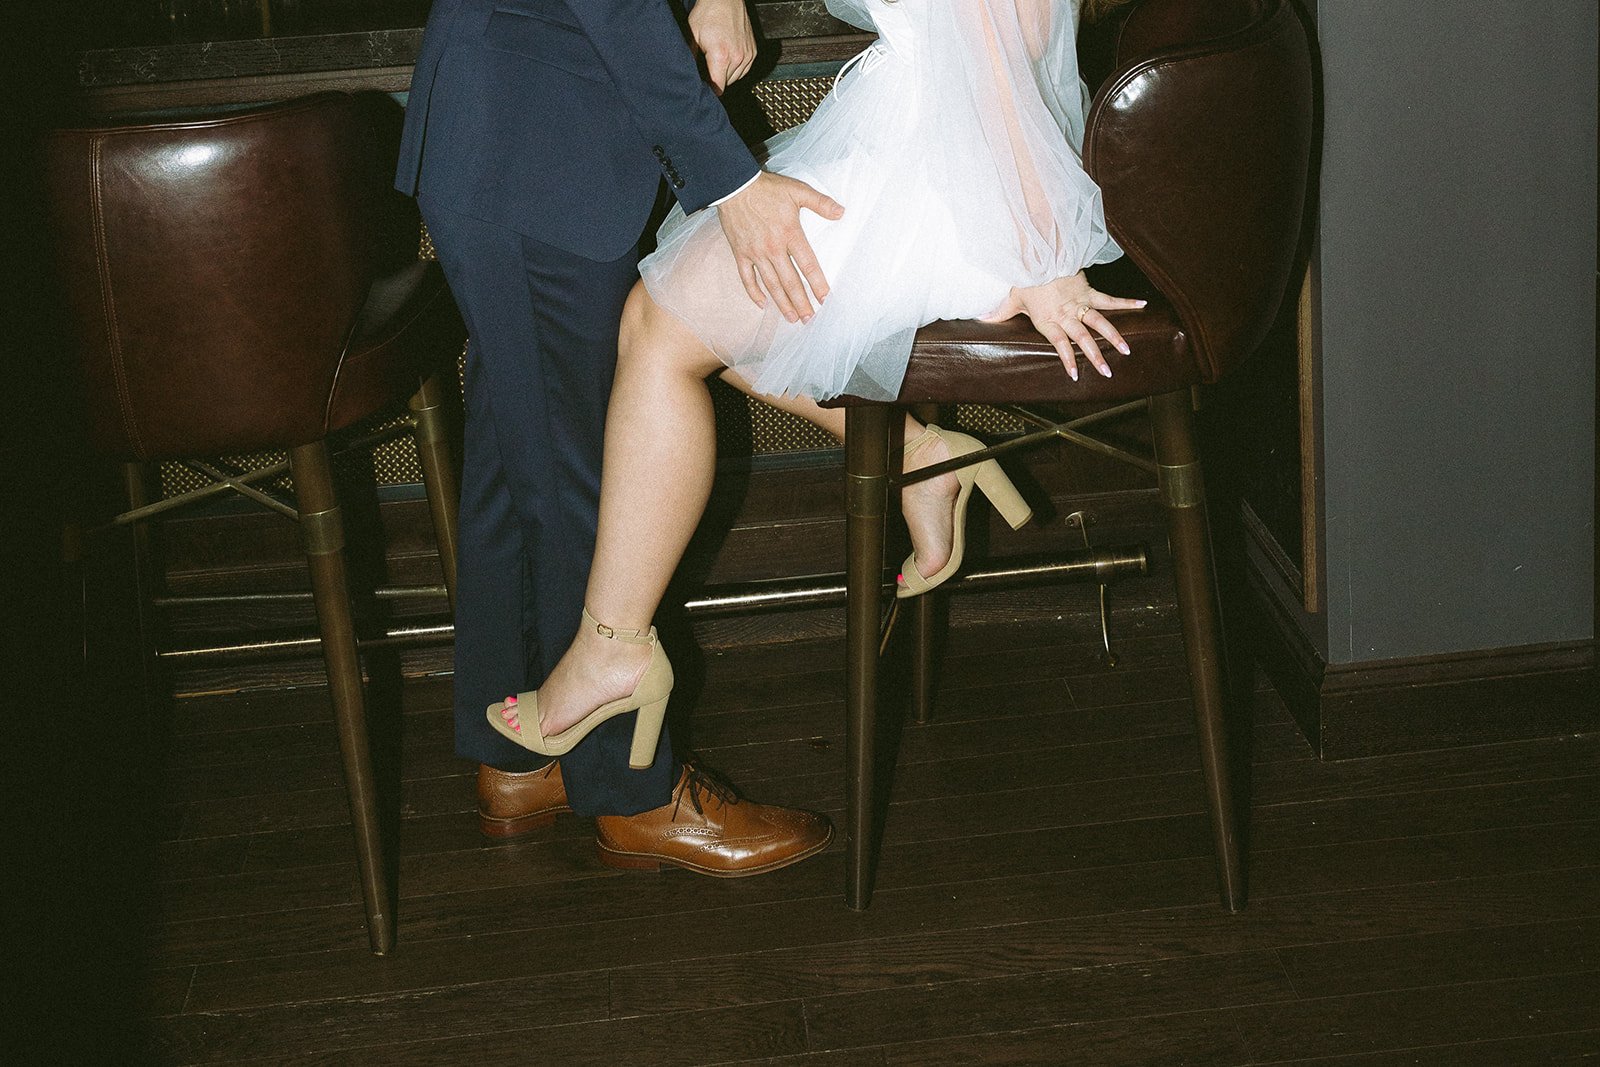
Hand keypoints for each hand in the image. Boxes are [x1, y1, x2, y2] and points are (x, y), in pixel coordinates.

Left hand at [688, 0, 756, 93]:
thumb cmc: (708, 14)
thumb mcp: (692, 36)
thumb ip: (691, 60)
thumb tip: (690, 77)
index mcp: (721, 56)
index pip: (718, 89)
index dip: (709, 90)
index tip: (702, 86)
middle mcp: (738, 57)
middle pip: (726, 84)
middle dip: (716, 79)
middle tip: (706, 66)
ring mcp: (748, 55)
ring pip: (735, 78)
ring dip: (726, 74)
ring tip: (716, 60)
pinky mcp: (753, 52)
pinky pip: (744, 70)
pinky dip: (735, 68)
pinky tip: (727, 57)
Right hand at [717, 172, 844, 322]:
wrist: (734, 186)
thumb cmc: (767, 189)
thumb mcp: (797, 190)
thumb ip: (821, 203)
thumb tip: (842, 212)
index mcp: (790, 234)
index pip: (808, 265)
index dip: (817, 284)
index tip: (825, 300)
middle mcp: (773, 248)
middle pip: (790, 282)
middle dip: (801, 302)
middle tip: (809, 319)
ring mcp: (755, 253)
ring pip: (771, 284)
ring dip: (782, 303)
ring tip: (792, 318)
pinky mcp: (740, 253)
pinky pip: (747, 278)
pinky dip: (754, 293)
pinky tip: (762, 305)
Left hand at [980, 272, 1145, 380]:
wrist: (1039, 252)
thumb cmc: (1025, 277)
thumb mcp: (1011, 297)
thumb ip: (999, 312)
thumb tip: (980, 319)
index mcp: (1048, 320)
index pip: (1059, 344)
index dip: (1067, 360)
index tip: (1074, 375)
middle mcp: (1066, 314)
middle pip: (1083, 339)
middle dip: (1096, 356)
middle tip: (1107, 372)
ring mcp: (1079, 302)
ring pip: (1099, 322)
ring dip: (1114, 337)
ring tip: (1127, 349)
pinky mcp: (1088, 290)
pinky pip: (1109, 299)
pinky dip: (1127, 302)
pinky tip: (1143, 305)